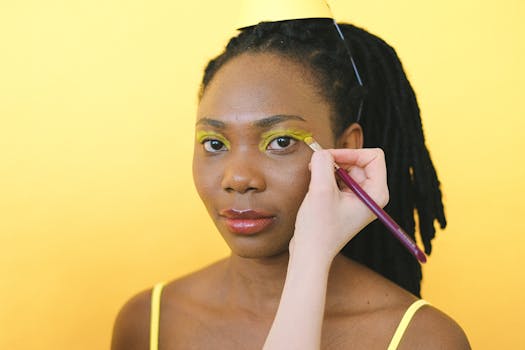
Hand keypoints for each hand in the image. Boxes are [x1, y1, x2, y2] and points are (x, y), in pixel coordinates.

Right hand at [291, 148, 388, 262]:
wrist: (310, 254)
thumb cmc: (319, 228)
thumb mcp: (321, 190)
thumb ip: (322, 164)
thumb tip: (321, 152)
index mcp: (377, 194)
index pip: (373, 156)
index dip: (350, 153)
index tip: (329, 158)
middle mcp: (372, 196)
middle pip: (360, 161)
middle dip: (338, 161)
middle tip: (316, 167)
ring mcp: (360, 200)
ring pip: (348, 169)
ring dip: (330, 170)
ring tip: (315, 181)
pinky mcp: (347, 203)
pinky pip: (340, 180)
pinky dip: (327, 178)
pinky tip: (316, 190)